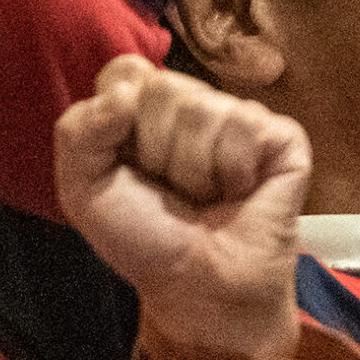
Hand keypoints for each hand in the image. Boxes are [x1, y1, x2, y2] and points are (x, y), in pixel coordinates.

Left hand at [55, 54, 309, 359]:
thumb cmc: (145, 240)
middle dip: (156, 152)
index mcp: (145, 108)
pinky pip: (245, 127)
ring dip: (194, 169)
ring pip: (203, 109)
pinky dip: (232, 170)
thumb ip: (78, 131)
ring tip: (204, 197)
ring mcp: (240, 118)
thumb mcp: (83, 190)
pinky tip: (237, 192)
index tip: (128, 165)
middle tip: (171, 190)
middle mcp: (194, 104)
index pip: (125, 71)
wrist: (197, 288)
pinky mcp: (281, 137)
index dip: (119, 121)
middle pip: (163, 88)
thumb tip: (125, 93)